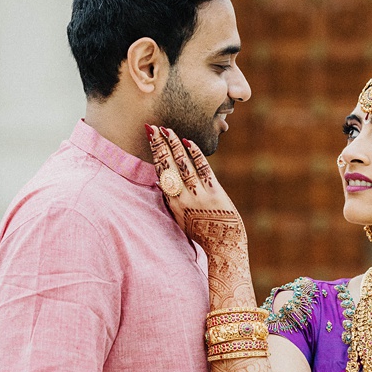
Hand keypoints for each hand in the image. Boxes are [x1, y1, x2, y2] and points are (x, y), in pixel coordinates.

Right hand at [146, 124, 255, 310]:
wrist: (223, 244)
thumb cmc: (202, 231)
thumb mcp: (181, 218)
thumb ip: (172, 200)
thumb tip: (161, 182)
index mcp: (173, 203)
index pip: (160, 172)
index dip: (154, 154)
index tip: (149, 137)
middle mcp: (182, 197)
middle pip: (168, 165)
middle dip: (159, 144)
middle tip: (152, 127)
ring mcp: (198, 194)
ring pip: (182, 165)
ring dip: (174, 145)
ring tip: (167, 130)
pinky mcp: (214, 192)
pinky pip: (203, 169)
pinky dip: (195, 154)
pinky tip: (188, 141)